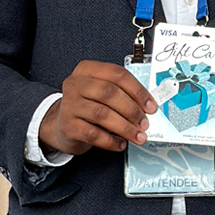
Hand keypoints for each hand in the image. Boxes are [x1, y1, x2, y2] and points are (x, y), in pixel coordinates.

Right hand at [39, 60, 157, 155]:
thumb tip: (147, 108)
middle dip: (131, 109)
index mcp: (87, 70)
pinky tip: (120, 144)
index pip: (117, 74)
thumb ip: (121, 94)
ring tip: (137, 136)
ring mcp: (69, 104)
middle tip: (144, 123)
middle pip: (108, 92)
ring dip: (125, 127)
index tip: (151, 106)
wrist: (62, 124)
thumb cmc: (88, 106)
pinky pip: (93, 134)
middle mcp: (75, 84)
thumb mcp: (101, 93)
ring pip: (102, 114)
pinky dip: (111, 141)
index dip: (137, 90)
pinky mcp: (68, 125)